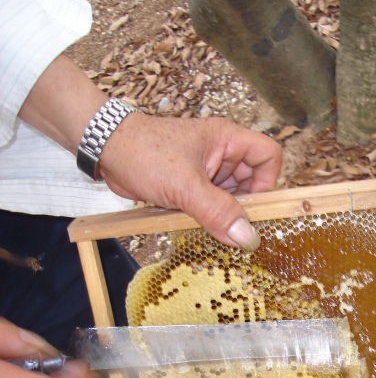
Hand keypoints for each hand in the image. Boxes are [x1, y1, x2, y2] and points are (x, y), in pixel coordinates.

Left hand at [19, 55, 281, 251]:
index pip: (268, 156)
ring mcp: (206, 169)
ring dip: (222, 214)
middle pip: (252, 182)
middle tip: (227, 224)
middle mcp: (221, 153)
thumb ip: (218, 211)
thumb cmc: (144, 154)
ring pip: (230, 197)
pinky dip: (206, 216)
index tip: (251, 206)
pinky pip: (211, 204)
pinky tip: (193, 223)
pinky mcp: (191, 184)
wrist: (105, 150)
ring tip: (205, 222)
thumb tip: (246, 236)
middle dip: (241, 205)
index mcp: (227, 140)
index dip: (267, 182)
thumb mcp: (185, 186)